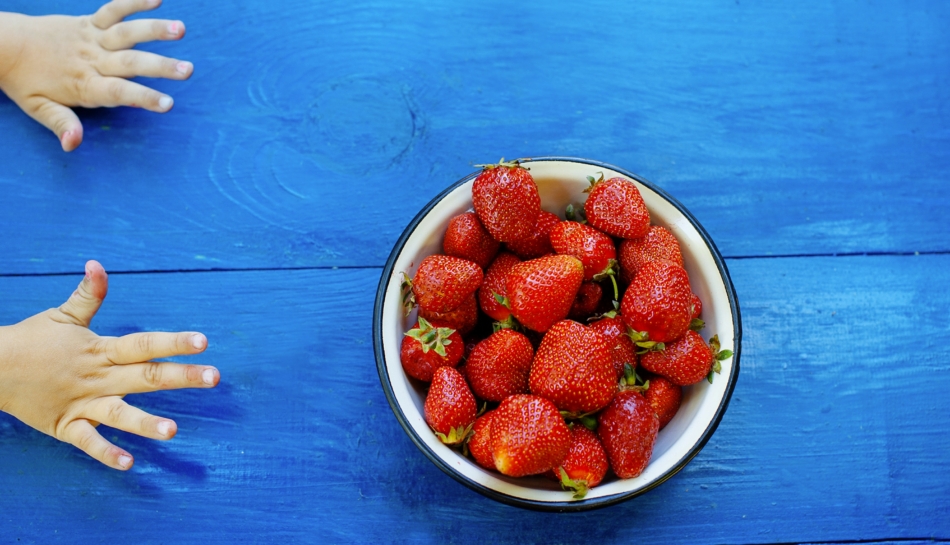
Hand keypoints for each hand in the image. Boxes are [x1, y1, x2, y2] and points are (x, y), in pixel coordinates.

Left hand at [0, 0, 192, 151]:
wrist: (5, 44)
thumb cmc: (25, 82)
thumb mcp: (38, 109)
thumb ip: (60, 125)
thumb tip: (73, 145)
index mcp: (83, 86)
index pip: (118, 94)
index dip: (143, 98)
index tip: (168, 104)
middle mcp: (91, 61)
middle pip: (130, 63)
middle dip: (160, 66)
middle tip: (187, 70)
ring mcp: (91, 39)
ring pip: (127, 33)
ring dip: (155, 30)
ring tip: (181, 29)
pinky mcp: (89, 22)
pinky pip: (113, 10)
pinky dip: (133, 2)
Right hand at [0, 261, 218, 469]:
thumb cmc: (33, 340)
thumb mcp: (63, 315)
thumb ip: (89, 295)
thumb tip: (97, 265)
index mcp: (102, 350)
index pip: (144, 343)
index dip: (173, 341)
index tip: (203, 341)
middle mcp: (98, 378)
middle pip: (146, 377)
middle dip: (182, 377)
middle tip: (214, 377)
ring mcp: (83, 403)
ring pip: (119, 414)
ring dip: (146, 423)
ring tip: (173, 431)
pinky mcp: (66, 425)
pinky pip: (87, 442)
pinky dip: (106, 453)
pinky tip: (128, 463)